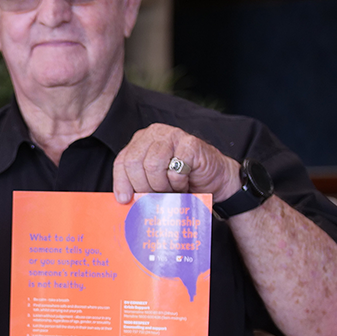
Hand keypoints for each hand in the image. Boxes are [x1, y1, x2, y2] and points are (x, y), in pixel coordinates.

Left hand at [112, 123, 239, 203]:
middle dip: (143, 186)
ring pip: (152, 165)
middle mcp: (154, 134)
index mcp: (141, 141)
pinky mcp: (190, 143)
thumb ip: (138, 184)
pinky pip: (175, 169)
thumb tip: (123, 202)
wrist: (215, 180)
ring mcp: (173, 135)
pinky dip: (178, 183)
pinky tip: (184, 183)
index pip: (122, 161)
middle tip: (155, 196)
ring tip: (171, 190)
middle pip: (134, 163)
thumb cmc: (182, 181)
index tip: (124, 199)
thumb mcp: (153, 181)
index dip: (121, 182)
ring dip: (161, 185)